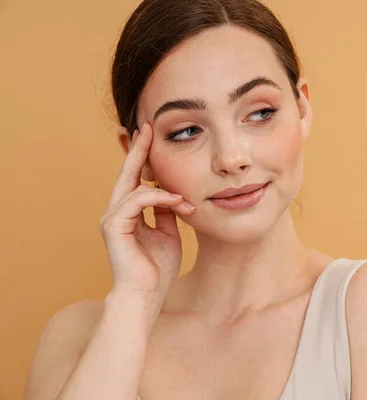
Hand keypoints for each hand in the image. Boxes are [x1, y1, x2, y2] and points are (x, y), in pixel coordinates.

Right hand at [99, 122, 195, 297]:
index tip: (150, 136)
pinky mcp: (114, 225)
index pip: (136, 180)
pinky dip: (160, 198)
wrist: (146, 295)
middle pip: (127, 174)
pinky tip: (179, 203)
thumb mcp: (169, 233)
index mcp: (130, 213)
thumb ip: (168, 212)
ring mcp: (113, 218)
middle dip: (139, 150)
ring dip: (167, 190)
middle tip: (146, 127)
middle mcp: (117, 212)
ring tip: (187, 201)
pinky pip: (138, 200)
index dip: (143, 158)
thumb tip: (175, 193)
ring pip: (136, 186)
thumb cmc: (157, 269)